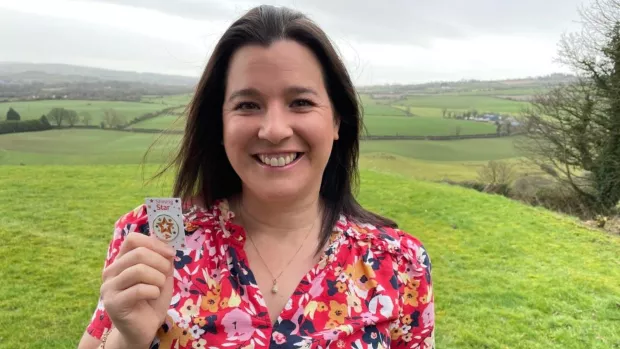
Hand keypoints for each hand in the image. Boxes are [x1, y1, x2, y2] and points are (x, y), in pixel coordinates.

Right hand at [100, 233, 175, 347]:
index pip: (133, 239)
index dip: (154, 243)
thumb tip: (168, 245)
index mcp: (121, 261)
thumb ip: (163, 260)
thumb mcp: (162, 276)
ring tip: (159, 287)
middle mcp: (111, 271)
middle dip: (160, 262)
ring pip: (138, 270)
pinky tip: (153, 296)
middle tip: (166, 275)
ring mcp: (109, 287)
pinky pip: (138, 289)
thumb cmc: (152, 301)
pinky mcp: (113, 303)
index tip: (170, 254)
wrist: (143, 329)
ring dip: (158, 278)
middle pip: (138, 253)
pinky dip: (153, 291)